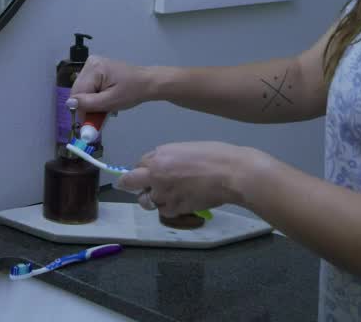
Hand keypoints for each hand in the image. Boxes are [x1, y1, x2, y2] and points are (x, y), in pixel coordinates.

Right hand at [69, 56, 153, 118]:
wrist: (148, 83)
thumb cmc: (132, 92)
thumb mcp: (111, 101)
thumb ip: (89, 103)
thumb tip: (69, 104)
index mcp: (94, 68)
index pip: (77, 92)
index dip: (80, 110)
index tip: (88, 124)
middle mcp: (90, 63)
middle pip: (78, 90)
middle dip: (86, 105)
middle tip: (98, 117)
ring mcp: (93, 65)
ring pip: (82, 90)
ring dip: (90, 102)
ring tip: (104, 108)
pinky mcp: (97, 69)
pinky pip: (88, 86)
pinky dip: (94, 96)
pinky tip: (104, 100)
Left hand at [115, 141, 264, 217]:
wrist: (231, 174)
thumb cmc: (215, 156)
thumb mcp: (185, 149)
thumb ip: (168, 159)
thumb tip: (162, 167)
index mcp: (159, 156)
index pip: (139, 164)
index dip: (144, 170)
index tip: (147, 174)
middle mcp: (155, 175)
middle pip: (129, 182)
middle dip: (129, 185)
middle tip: (132, 187)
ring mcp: (162, 194)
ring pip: (147, 200)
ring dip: (156, 199)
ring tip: (172, 196)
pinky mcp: (174, 209)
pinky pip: (164, 211)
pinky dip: (171, 209)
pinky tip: (183, 202)